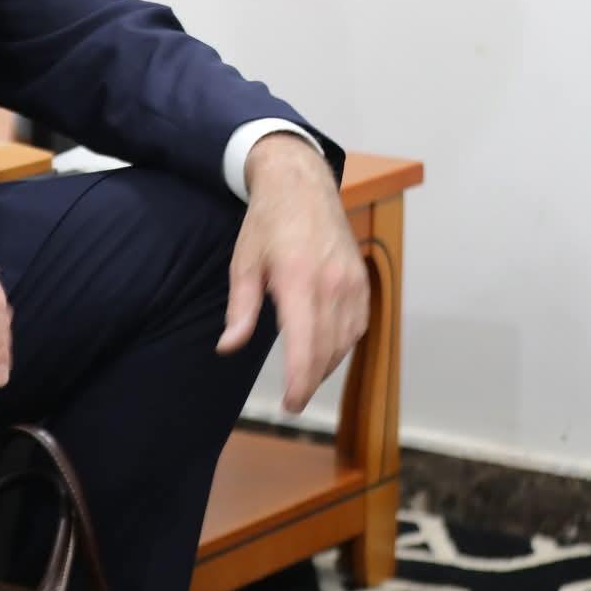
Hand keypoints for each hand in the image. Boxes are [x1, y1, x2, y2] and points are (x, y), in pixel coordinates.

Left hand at [217, 133, 369, 411]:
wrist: (303, 184)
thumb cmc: (267, 222)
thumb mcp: (244, 263)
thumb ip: (240, 309)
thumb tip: (228, 347)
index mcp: (299, 280)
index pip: (306, 347)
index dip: (300, 383)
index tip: (290, 405)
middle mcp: (332, 284)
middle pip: (327, 351)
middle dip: (310, 380)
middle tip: (293, 398)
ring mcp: (352, 282)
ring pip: (345, 342)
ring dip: (326, 364)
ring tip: (306, 375)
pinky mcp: (362, 281)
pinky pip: (358, 326)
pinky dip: (343, 344)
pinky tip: (326, 349)